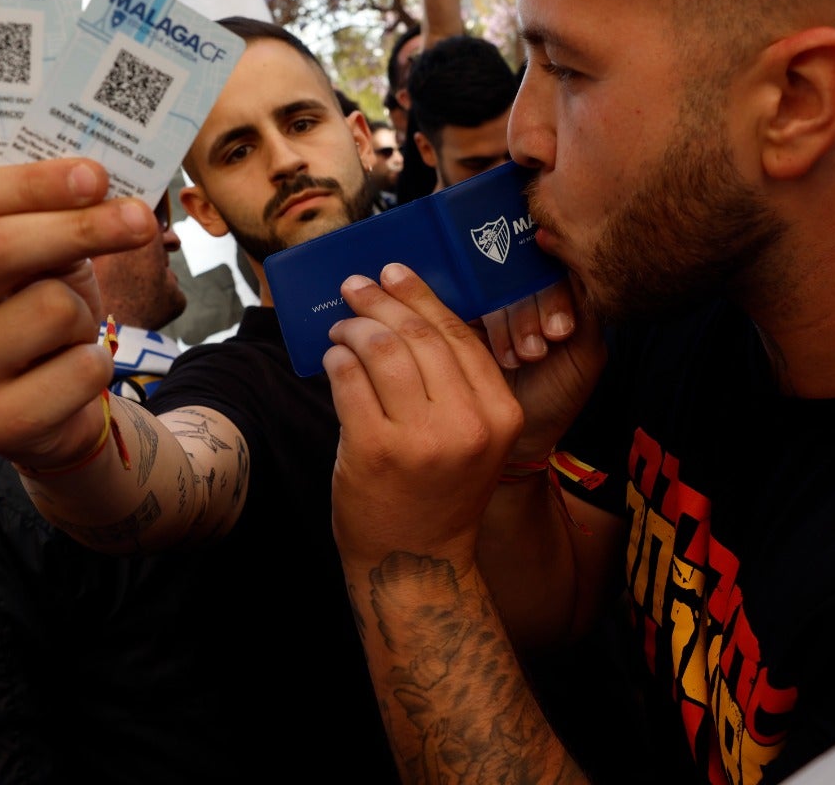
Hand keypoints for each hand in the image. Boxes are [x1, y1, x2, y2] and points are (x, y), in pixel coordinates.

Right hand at [0, 159, 158, 466]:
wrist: (51, 410)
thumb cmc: (39, 315)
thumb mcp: (36, 260)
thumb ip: (48, 217)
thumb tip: (102, 181)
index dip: (28, 183)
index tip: (95, 173)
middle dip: (79, 226)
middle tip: (139, 217)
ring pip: (49, 307)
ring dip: (87, 311)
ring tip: (73, 328)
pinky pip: (79, 367)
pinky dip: (98, 361)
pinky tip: (75, 370)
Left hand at [325, 264, 522, 568]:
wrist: (415, 562)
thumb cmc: (439, 492)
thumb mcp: (473, 438)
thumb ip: (457, 384)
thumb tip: (409, 313)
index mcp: (500, 414)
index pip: (460, 335)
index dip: (422, 296)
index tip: (395, 272)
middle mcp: (467, 424)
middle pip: (420, 336)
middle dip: (382, 302)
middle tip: (357, 287)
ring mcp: (421, 439)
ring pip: (382, 352)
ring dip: (354, 329)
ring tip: (342, 327)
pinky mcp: (375, 450)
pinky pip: (349, 381)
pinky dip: (336, 360)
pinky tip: (333, 359)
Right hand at [481, 277, 605, 458]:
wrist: (519, 431)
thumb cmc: (557, 395)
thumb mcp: (586, 354)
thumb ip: (588, 311)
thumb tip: (581, 268)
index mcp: (556, 295)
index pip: (556, 267)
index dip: (557, 293)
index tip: (562, 330)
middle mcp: (524, 293)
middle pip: (526, 273)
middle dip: (538, 310)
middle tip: (544, 344)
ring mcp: (494, 303)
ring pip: (500, 290)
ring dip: (515, 325)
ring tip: (526, 358)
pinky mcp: (466, 318)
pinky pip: (473, 305)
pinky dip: (491, 330)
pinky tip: (504, 356)